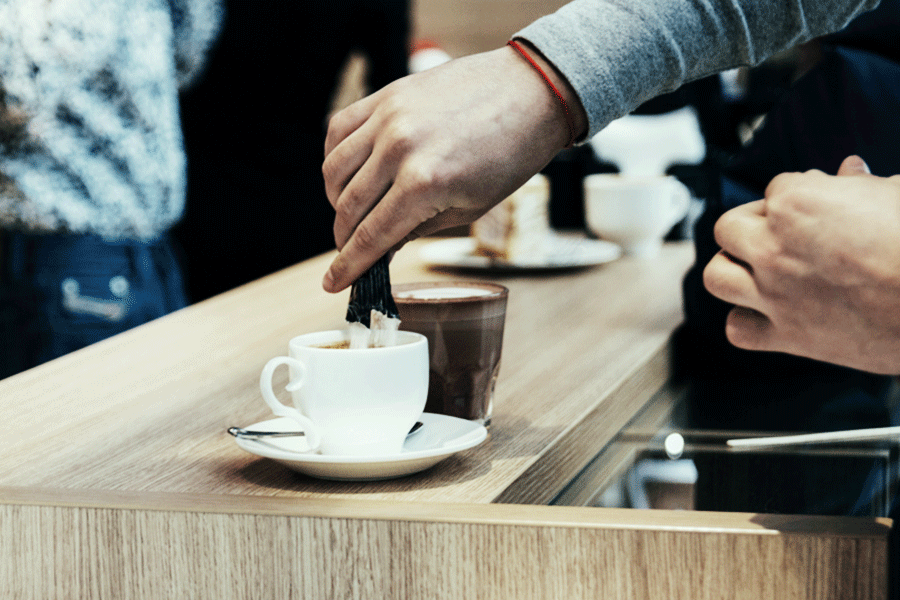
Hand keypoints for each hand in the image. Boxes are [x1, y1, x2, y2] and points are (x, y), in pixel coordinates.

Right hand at [321, 43, 586, 292]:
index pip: (371, 236)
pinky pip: (339, 129)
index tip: (334, 284)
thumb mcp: (470, 207)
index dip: (348, 266)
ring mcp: (388, 117)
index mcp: (425, 184)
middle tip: (350, 251)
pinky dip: (335, 156)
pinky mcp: (387, 95)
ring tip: (351, 212)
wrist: (530, 93)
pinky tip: (349, 172)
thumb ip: (418, 227)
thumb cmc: (510, 155)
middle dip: (344, 239)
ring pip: (334, 170)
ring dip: (336, 200)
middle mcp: (399, 149)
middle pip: (348, 208)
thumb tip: (383, 245)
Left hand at [704, 156, 899, 373]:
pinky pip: (738, 330)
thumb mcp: (897, 194)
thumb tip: (848, 169)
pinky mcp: (787, 335)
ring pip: (716, 275)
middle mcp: (774, 246)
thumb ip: (862, 184)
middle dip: (752, 227)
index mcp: (797, 201)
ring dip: (732, 270)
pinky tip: (766, 315)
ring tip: (755, 270)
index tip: (820, 211)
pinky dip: (746, 323)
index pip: (776, 189)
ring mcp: (774, 292)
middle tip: (778, 235)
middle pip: (729, 227)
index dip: (798, 197)